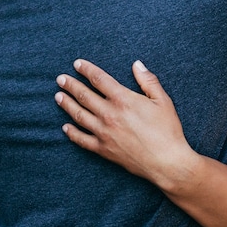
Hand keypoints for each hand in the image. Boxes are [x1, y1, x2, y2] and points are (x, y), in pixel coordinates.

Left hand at [55, 59, 195, 185]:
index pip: (99, 79)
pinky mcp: (103, 149)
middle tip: (60, 79)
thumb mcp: (162, 100)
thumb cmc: (167, 130)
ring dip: (67, 104)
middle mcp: (109, 114)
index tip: (77, 64)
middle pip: (84, 95)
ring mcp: (104, 133)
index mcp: (123, 99)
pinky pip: (82, 140)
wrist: (166, 162)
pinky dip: (72, 133)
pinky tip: (65, 127)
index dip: (86, 70)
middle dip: (70, 85)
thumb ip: (148, 80)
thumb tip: (137, 64)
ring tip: (58, 97)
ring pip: (78, 115)